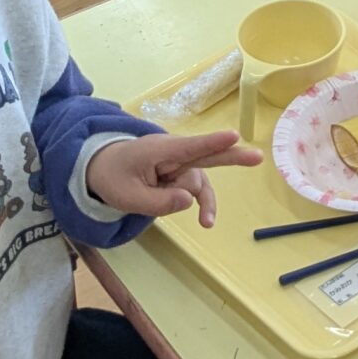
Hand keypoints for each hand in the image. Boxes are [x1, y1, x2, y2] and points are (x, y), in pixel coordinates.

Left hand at [85, 130, 261, 227]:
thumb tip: (190, 200)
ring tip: (201, 221)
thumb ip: (158, 201)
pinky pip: (197, 190)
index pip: (190, 146)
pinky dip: (202, 204)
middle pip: (208, 155)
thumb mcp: (127, 196)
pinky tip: (207, 221)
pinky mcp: (181, 174)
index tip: (233, 136)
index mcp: (159, 151)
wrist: (100, 167)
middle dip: (232, 156)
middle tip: (257, 157)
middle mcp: (176, 154)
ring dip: (198, 200)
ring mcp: (180, 164)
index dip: (212, 142)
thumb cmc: (112, 176)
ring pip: (198, 183)